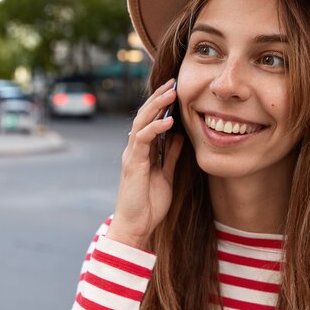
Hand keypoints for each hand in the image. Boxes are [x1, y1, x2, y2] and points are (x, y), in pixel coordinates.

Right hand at [106, 79, 183, 248]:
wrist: (136, 226)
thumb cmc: (149, 204)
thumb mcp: (166, 176)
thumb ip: (169, 156)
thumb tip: (177, 137)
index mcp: (143, 152)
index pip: (151, 121)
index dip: (162, 105)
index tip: (175, 90)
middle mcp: (135, 150)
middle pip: (144, 116)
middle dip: (158, 98)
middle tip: (173, 82)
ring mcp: (132, 155)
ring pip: (141, 122)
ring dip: (156, 106)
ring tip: (170, 92)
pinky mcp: (132, 164)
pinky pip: (143, 140)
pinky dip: (155, 129)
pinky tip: (168, 121)